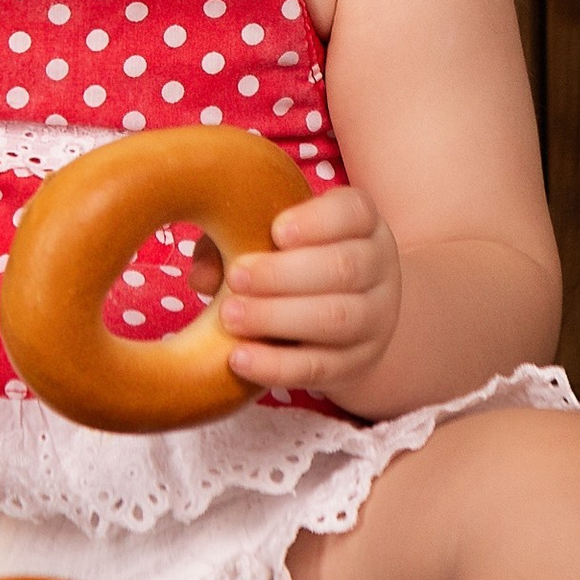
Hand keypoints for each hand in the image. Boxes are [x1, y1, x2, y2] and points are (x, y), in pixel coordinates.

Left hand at [214, 185, 402, 398]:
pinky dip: (276, 366)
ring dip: (277, 318)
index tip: (275, 230)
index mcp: (363, 224)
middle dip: (283, 274)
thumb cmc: (298, 262)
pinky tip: (239, 358)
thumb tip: (201, 274)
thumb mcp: (277, 239)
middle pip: (344, 268)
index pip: (354, 212)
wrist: (348, 318)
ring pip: (335, 319)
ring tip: (230, 317)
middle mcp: (379, 268)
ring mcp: (374, 320)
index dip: (317, 221)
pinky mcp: (356, 364)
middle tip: (235, 278)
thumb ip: (237, 240)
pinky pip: (319, 368)